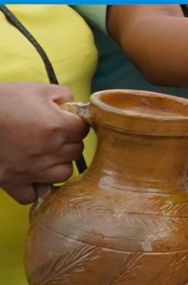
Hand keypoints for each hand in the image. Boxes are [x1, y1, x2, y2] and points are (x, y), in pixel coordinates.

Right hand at [0, 83, 87, 204]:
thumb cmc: (3, 101)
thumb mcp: (38, 89)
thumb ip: (64, 96)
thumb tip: (73, 106)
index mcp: (57, 126)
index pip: (83, 130)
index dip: (75, 124)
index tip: (66, 122)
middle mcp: (47, 151)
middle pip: (76, 151)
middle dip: (68, 142)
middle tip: (54, 135)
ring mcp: (30, 169)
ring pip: (63, 174)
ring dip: (58, 164)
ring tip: (46, 154)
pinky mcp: (11, 181)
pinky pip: (32, 195)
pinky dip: (34, 187)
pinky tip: (31, 174)